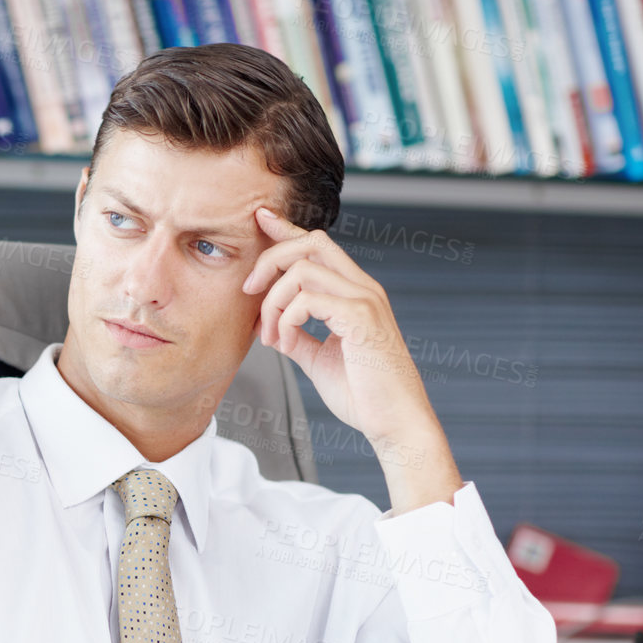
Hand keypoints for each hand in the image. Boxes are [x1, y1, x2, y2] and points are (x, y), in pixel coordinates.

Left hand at [241, 207, 460, 512]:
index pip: (319, 247)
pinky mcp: (361, 319)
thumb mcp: (319, 360)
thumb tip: (271, 330)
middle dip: (270, 258)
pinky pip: (308, 300)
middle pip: (312, 242)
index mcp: (355, 294)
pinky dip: (285, 318)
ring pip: (303, 271)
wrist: (394, 423)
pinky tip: (282, 342)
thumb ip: (298, 338)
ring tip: (270, 336)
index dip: (287, 230)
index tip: (260, 219)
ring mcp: (365, 301)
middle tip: (248, 291)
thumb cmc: (364, 395)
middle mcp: (363, 289)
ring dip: (273, 302)